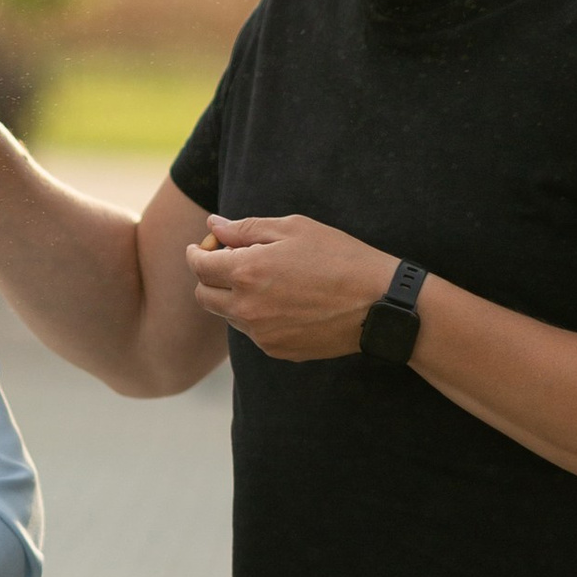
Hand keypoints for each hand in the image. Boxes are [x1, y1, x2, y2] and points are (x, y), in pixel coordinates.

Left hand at [187, 215, 399, 361]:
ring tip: (270, 280)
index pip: (199, 266)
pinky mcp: (278, 350)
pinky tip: (288, 302)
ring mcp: (261, 334)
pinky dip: (259, 317)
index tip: (204, 247)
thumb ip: (247, 229)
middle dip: (209, 278)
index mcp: (247, 271)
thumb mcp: (295, 229)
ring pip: (229, 316)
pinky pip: (254, 333)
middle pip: (204, 296)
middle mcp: (246, 308)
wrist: (379, 304)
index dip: (197, 253)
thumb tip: (214, 226)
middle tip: (230, 262)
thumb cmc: (340, 257)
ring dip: (235, 298)